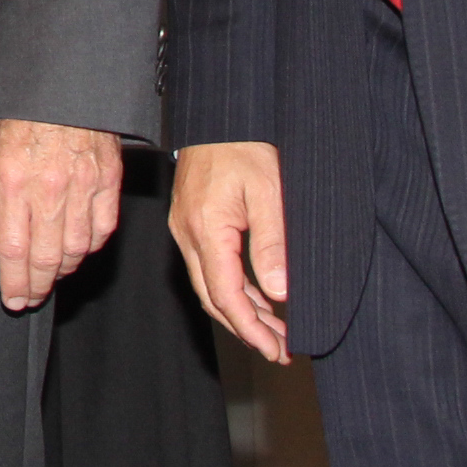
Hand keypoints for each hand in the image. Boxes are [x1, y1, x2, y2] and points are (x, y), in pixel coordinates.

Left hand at [0, 117, 123, 310]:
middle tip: (30, 299)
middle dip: (36, 285)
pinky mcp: (108, 182)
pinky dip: (90, 248)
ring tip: (51, 277)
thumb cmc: (24, 115)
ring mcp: (82, 187)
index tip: (13, 299)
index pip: (13, 248)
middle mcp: (48, 189)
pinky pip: (102, 229)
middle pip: (45, 256)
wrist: (66, 85)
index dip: (13, 281)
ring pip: (76, 249)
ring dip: (63, 271)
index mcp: (13, 181)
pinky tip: (78, 253)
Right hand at [171, 140, 291, 363]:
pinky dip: (234, 289)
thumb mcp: (269, 192)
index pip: (225, 295)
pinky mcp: (192, 222)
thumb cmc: (244, 145)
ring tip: (276, 332)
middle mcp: (187, 234)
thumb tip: (279, 292)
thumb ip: (272, 243)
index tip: (276, 349)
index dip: (250, 328)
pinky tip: (258, 299)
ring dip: (242, 311)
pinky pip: (210, 267)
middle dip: (247, 329)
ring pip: (210, 285)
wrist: (220, 115)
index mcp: (205, 229)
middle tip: (281, 350)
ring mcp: (186, 229)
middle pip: (213, 298)